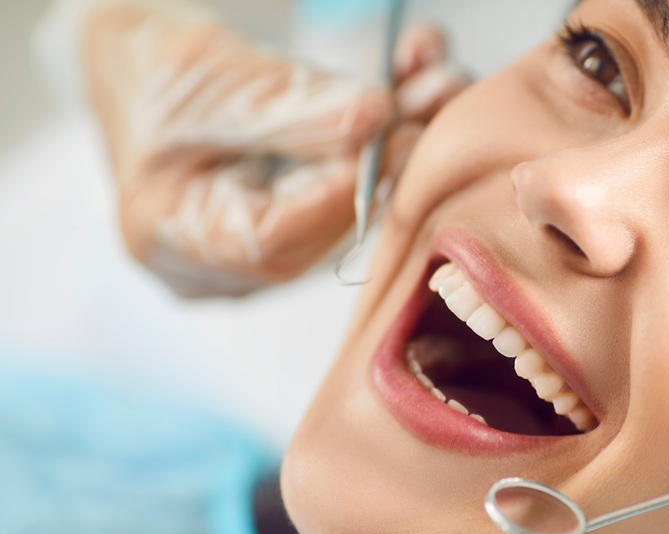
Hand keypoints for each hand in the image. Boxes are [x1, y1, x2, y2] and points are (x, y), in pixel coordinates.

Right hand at [80, 0, 466, 295]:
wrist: (150, 61)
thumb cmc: (150, 65)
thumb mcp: (204, 71)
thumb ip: (285, 104)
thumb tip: (373, 118)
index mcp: (172, 235)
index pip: (272, 238)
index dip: (340, 189)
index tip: (390, 132)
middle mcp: (224, 259)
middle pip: (325, 228)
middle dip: (387, 156)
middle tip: (436, 96)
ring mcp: (267, 245)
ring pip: (355, 205)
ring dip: (404, 139)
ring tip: (440, 81)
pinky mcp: (302, 220)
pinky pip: (360, 187)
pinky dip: (392, 137)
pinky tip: (423, 83)